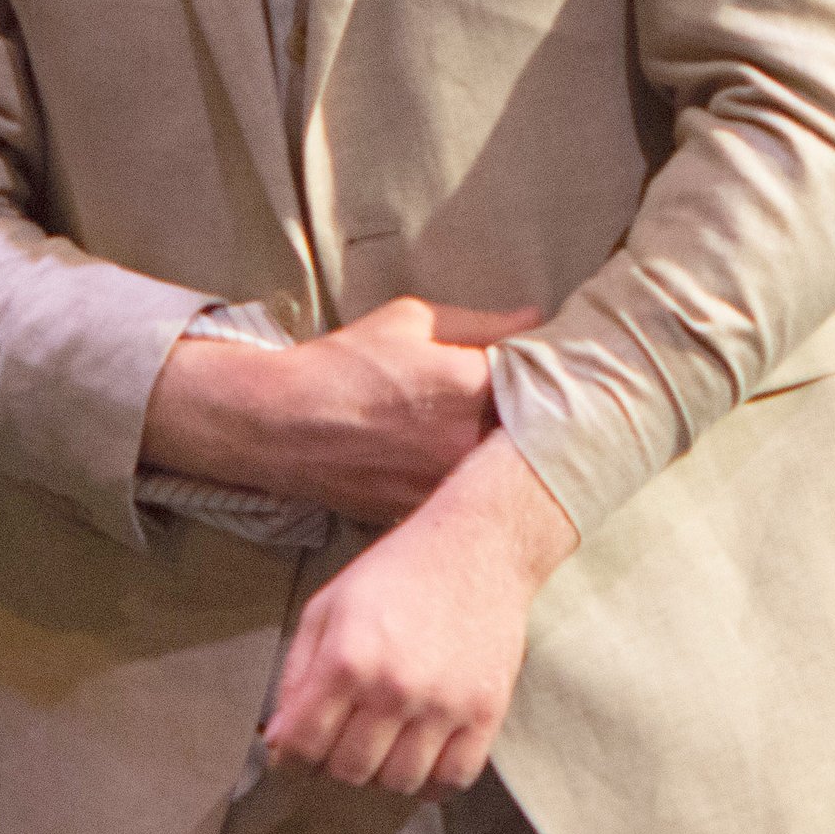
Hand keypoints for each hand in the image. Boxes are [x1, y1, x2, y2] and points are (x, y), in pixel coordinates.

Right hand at [140, 295, 541, 520]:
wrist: (283, 424)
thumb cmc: (344, 363)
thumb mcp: (409, 321)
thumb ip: (481, 322)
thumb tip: (538, 321)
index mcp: (472, 387)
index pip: (542, 382)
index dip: (547, 375)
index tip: (551, 369)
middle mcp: (468, 444)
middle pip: (530, 434)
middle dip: (534, 418)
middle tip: (525, 403)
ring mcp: (450, 486)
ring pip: (501, 470)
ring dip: (503, 453)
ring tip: (479, 432)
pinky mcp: (429, 512)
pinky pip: (468, 496)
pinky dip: (469, 480)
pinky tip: (449, 462)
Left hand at [262, 431, 577, 797]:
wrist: (477, 547)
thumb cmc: (396, 572)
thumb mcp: (327, 606)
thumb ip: (297, 673)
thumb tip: (280, 737)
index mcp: (347, 657)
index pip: (304, 745)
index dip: (290, 758)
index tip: (293, 755)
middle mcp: (394, 688)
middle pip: (348, 771)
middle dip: (333, 763)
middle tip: (339, 740)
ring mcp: (443, 705)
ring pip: (397, 783)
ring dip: (381, 772)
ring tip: (381, 741)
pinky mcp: (485, 715)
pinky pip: (451, 781)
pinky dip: (430, 782)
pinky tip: (419, 755)